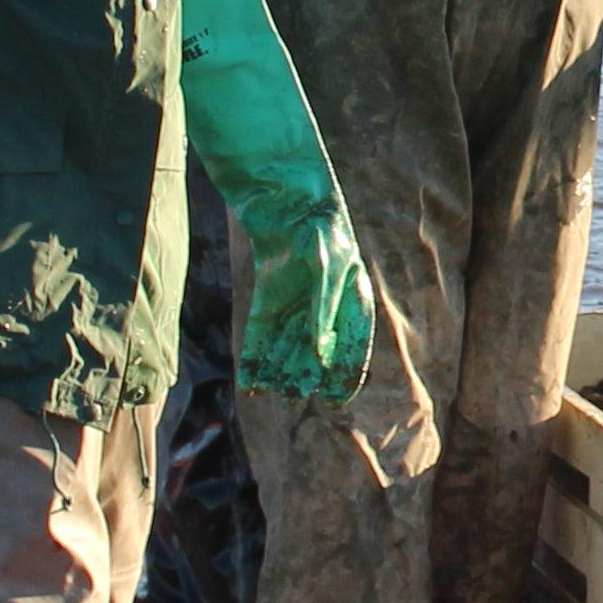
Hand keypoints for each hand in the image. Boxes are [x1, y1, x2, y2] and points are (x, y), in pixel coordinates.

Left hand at [239, 197, 374, 405]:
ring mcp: (295, 309)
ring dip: (278, 371)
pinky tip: (250, 384)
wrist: (288, 202)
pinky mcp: (268, 303)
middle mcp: (324, 313)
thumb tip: (319, 356)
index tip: (332, 400)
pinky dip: (255, 361)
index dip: (344, 377)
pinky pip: (262, 338)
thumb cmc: (319, 233)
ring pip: (286, 351)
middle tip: (294, 391)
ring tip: (269, 389)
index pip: (353, 351)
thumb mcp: (326, 272)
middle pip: (315, 356)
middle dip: (304, 375)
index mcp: (352, 305)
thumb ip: (323, 314)